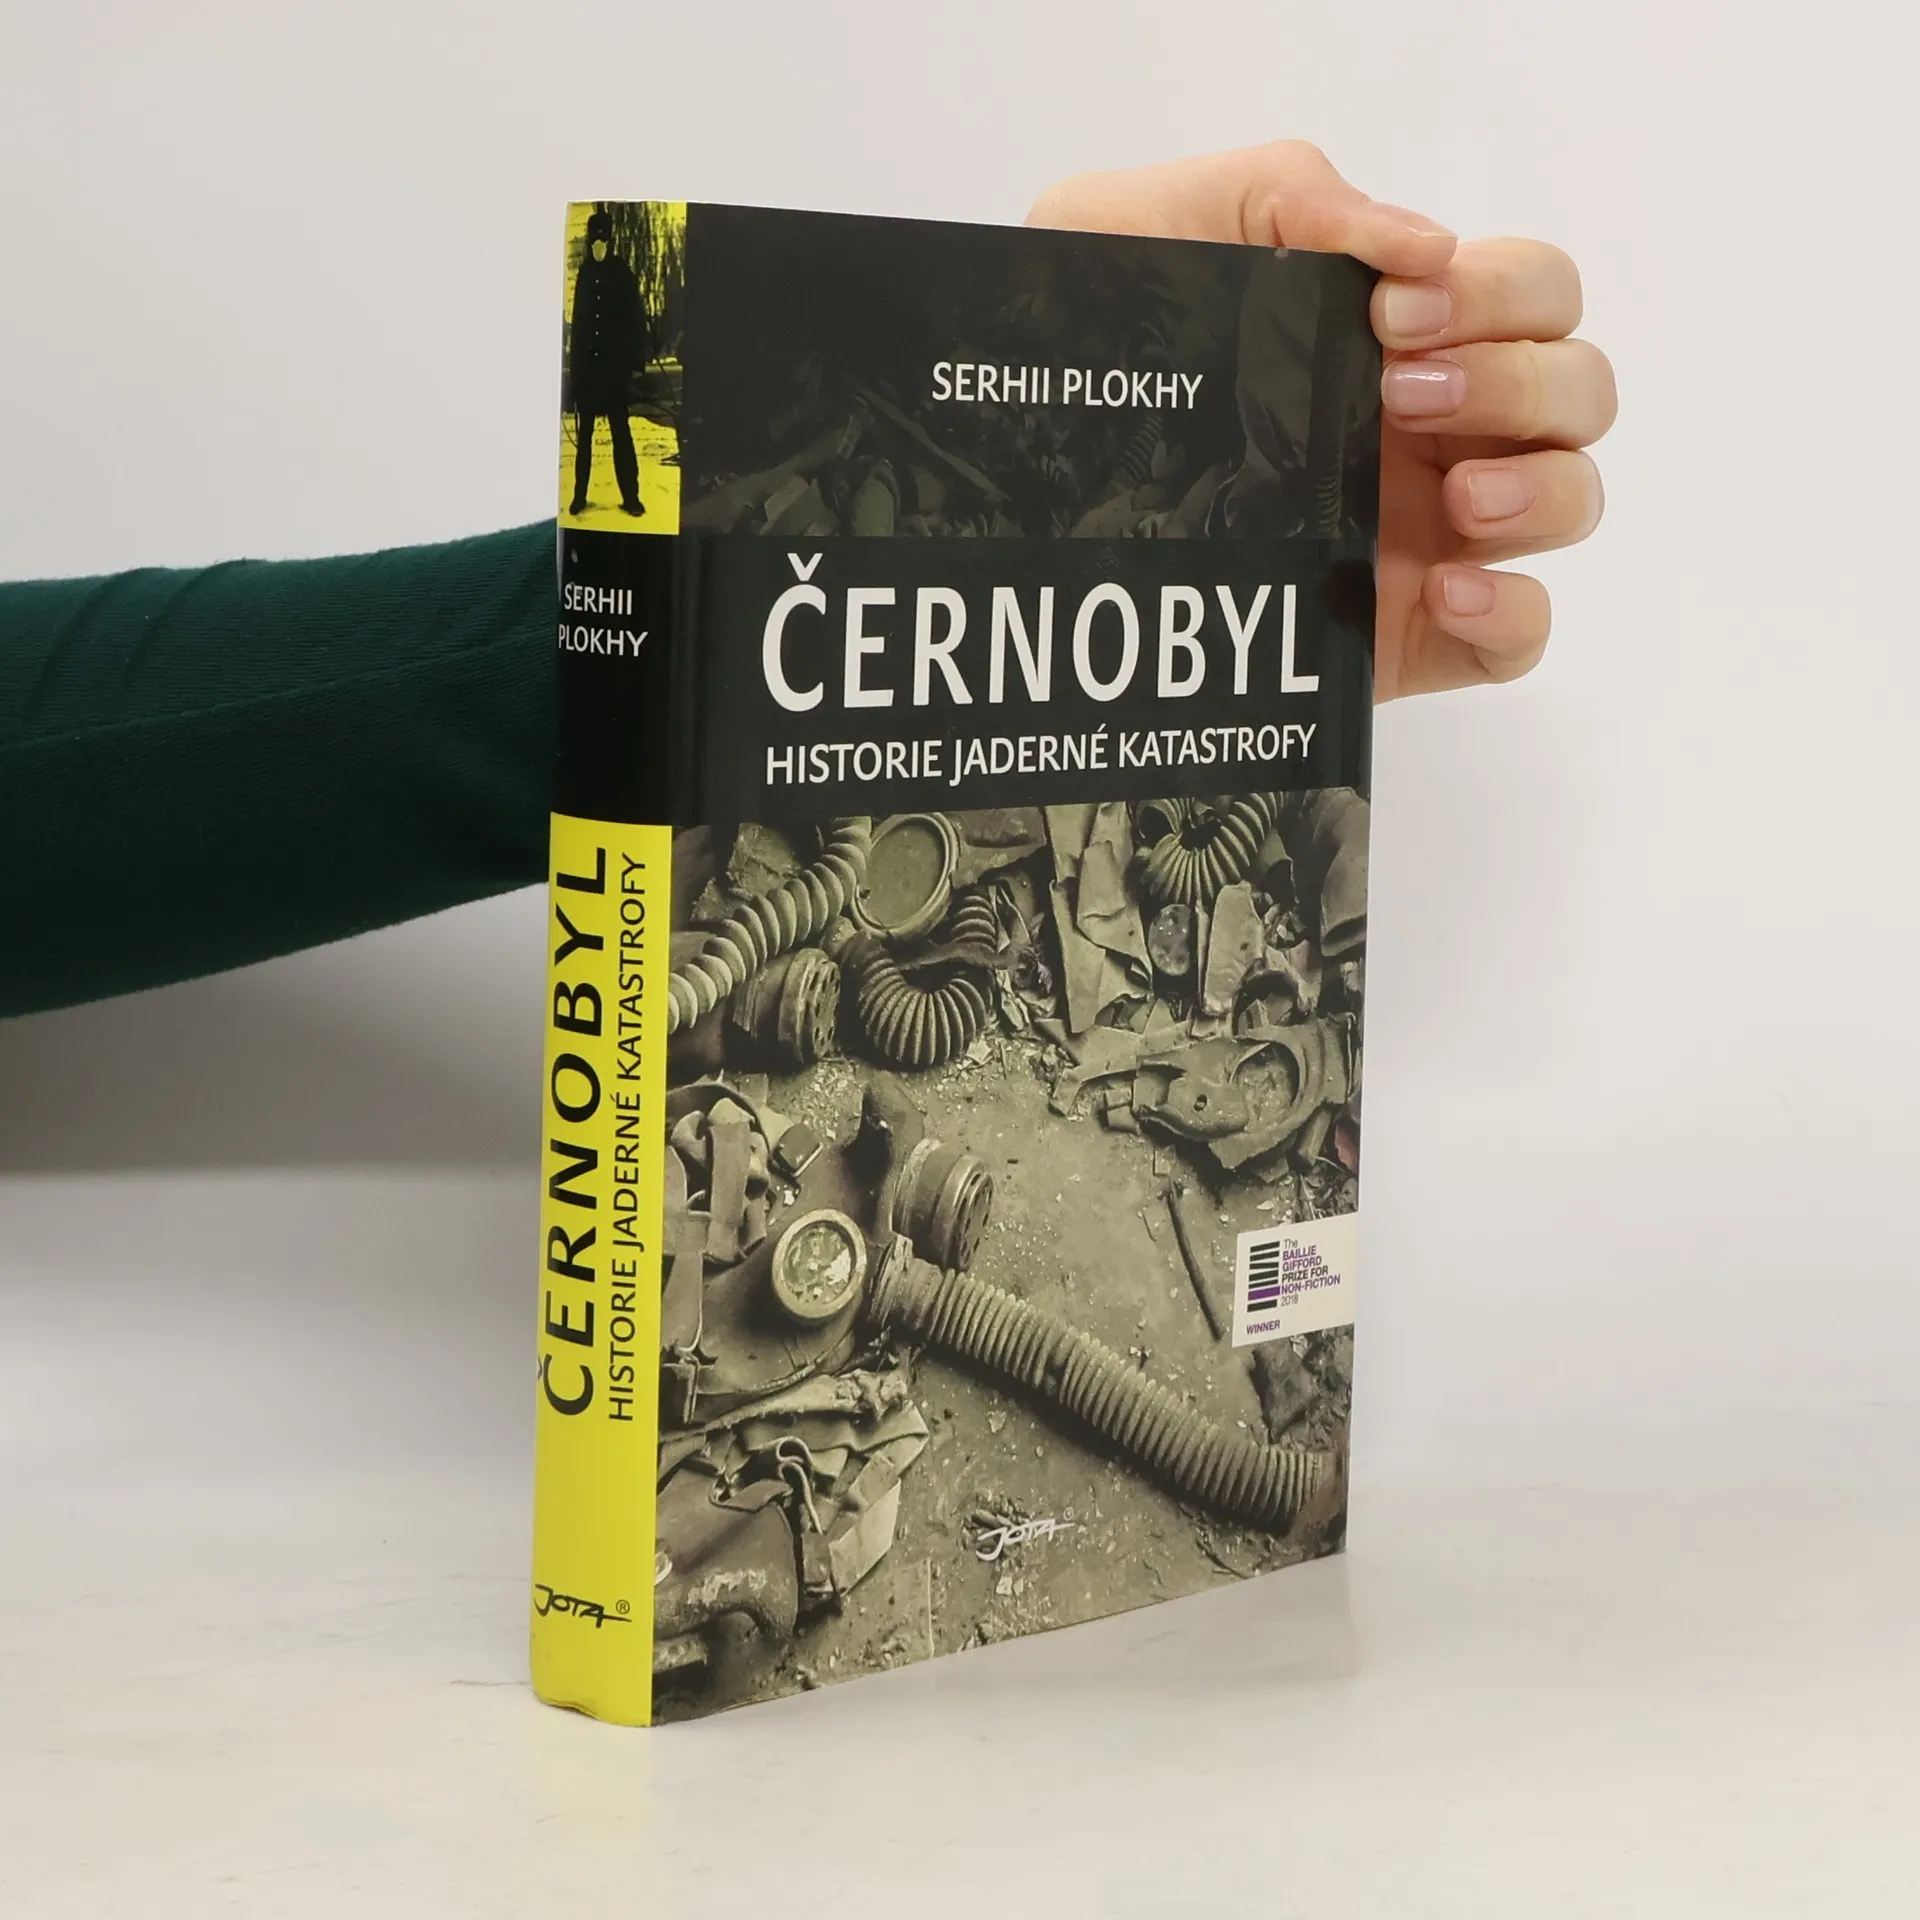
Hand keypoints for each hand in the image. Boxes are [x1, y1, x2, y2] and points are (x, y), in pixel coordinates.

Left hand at [1028, 142, 1614, 700]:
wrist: (1013, 473)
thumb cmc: (1086, 341)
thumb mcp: (1162, 224)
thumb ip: (1287, 193)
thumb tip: (1420, 246)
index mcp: (1398, 335)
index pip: (1532, 292)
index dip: (1501, 294)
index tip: (1396, 316)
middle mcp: (1430, 430)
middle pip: (1577, 391)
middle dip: (1520, 382)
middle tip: (1398, 396)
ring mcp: (1425, 533)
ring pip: (1572, 500)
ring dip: (1545, 488)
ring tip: (1459, 499)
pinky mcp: (1402, 633)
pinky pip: (1518, 636)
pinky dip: (1517, 611)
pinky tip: (1450, 586)